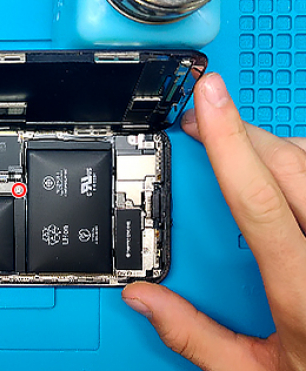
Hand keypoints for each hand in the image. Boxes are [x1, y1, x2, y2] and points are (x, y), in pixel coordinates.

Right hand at [122, 73, 305, 369]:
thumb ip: (194, 335)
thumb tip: (145, 301)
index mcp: (301, 289)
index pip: (255, 198)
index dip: (227, 142)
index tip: (208, 101)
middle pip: (285, 165)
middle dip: (238, 132)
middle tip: (202, 120)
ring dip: (270, 146)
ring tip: (236, 148)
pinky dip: (296, 163)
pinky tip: (278, 174)